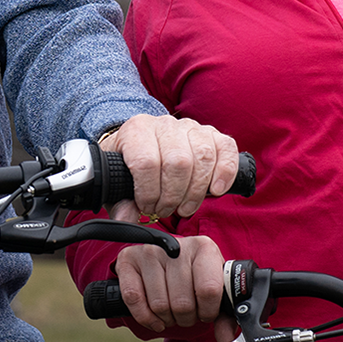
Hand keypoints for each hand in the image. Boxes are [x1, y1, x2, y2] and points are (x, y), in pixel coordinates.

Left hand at [101, 114, 239, 218]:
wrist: (142, 144)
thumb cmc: (129, 164)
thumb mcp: (117, 180)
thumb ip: (119, 200)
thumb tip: (126, 217)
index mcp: (137, 130)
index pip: (147, 162)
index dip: (148, 193)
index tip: (146, 207)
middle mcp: (165, 124)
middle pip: (178, 162)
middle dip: (173, 196)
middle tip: (165, 210)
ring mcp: (190, 127)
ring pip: (203, 157)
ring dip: (196, 192)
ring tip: (184, 207)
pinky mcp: (211, 134)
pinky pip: (226, 149)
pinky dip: (225, 172)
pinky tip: (215, 191)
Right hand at [113, 234, 234, 341]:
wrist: (168, 257)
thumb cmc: (194, 276)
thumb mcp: (215, 289)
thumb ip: (226, 315)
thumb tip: (226, 337)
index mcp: (204, 248)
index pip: (208, 290)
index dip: (208, 311)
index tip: (205, 313)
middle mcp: (176, 245)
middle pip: (182, 302)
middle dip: (186, 318)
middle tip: (187, 314)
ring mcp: (149, 251)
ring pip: (159, 305)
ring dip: (166, 319)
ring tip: (172, 313)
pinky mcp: (127, 259)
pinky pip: (134, 299)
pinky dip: (145, 318)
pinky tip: (154, 318)